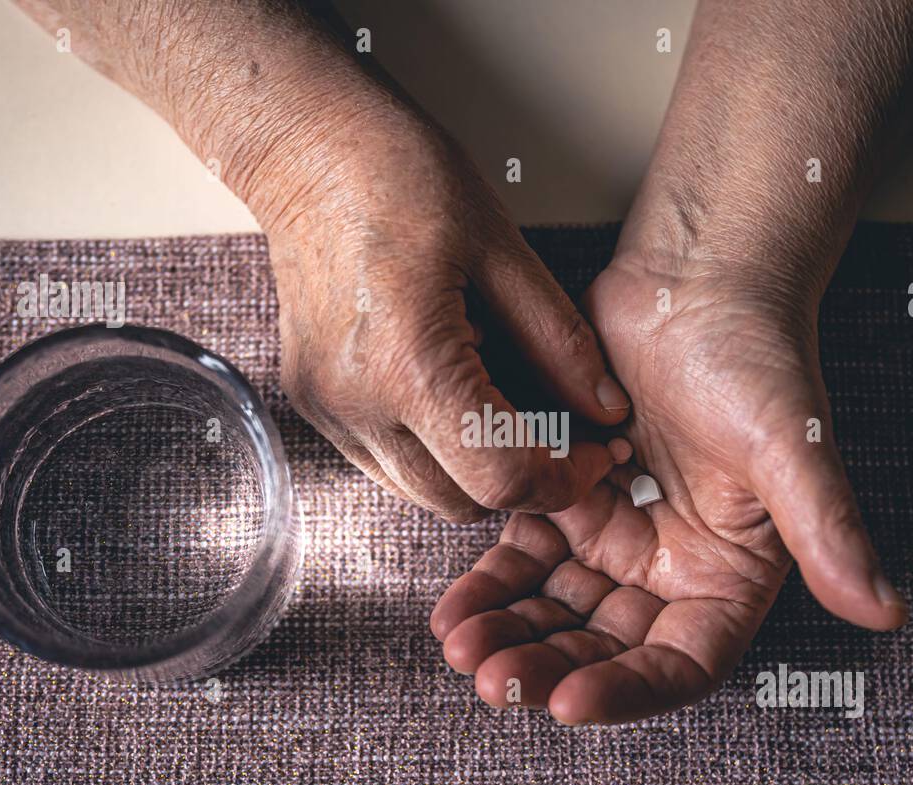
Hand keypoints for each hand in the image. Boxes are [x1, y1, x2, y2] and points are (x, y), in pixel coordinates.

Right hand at [12, 0, 629, 523]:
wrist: (305, 152)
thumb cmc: (398, 178)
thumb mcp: (504, 252)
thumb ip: (561, 343)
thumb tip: (606, 408)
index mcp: (412, 364)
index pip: (502, 479)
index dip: (562, 481)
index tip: (593, 454)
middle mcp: (358, 404)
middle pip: (463, 504)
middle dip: (525, 482)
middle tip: (565, 437)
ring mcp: (327, 411)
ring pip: (423, 494)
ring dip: (477, 474)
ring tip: (511, 411)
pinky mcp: (313, 405)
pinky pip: (387, 465)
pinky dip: (433, 453)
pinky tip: (457, 397)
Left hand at [431, 258, 906, 722]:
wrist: (696, 279)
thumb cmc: (757, 355)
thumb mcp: (791, 447)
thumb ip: (828, 530)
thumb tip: (885, 609)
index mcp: (728, 575)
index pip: (678, 663)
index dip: (626, 692)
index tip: (569, 702)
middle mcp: (669, 568)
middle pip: (602, 646)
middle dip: (547, 667)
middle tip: (492, 679)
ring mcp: (612, 536)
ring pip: (552, 609)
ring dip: (508, 633)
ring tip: (459, 647)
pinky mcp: (563, 499)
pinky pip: (520, 556)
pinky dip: (488, 582)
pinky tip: (452, 606)